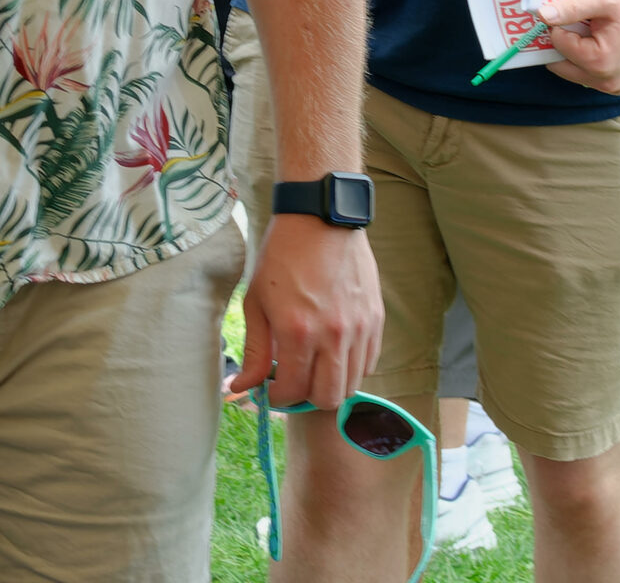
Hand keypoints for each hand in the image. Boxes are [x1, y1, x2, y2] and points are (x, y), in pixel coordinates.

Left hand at [230, 214, 383, 409]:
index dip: (279, 399)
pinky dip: (351, 367)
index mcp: (297, 331)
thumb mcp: (256, 301)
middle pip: (329, 398)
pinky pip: (369, 362)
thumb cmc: (282, 257)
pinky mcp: (377, 320)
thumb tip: (242, 387)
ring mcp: (360, 329)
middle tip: (294, 382)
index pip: (294, 391)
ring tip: (313, 366)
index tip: (272, 391)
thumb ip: (255, 351)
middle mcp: (333, 335)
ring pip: (353, 385)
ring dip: (331, 384)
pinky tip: (334, 351)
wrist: (320, 220)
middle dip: (307, 399)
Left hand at [542, 0, 619, 95]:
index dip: (559, 26)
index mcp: (600, 61)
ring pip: (579, 74)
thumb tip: (542, 15)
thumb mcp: (603, 0)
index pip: (559, 45)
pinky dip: (593, 63)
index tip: (570, 14)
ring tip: (592, 33)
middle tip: (575, 25)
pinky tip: (603, 44)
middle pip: (564, 66)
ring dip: (577, 56)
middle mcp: (609, 82)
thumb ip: (570, 9)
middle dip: (564, 45)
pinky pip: (597, 78)